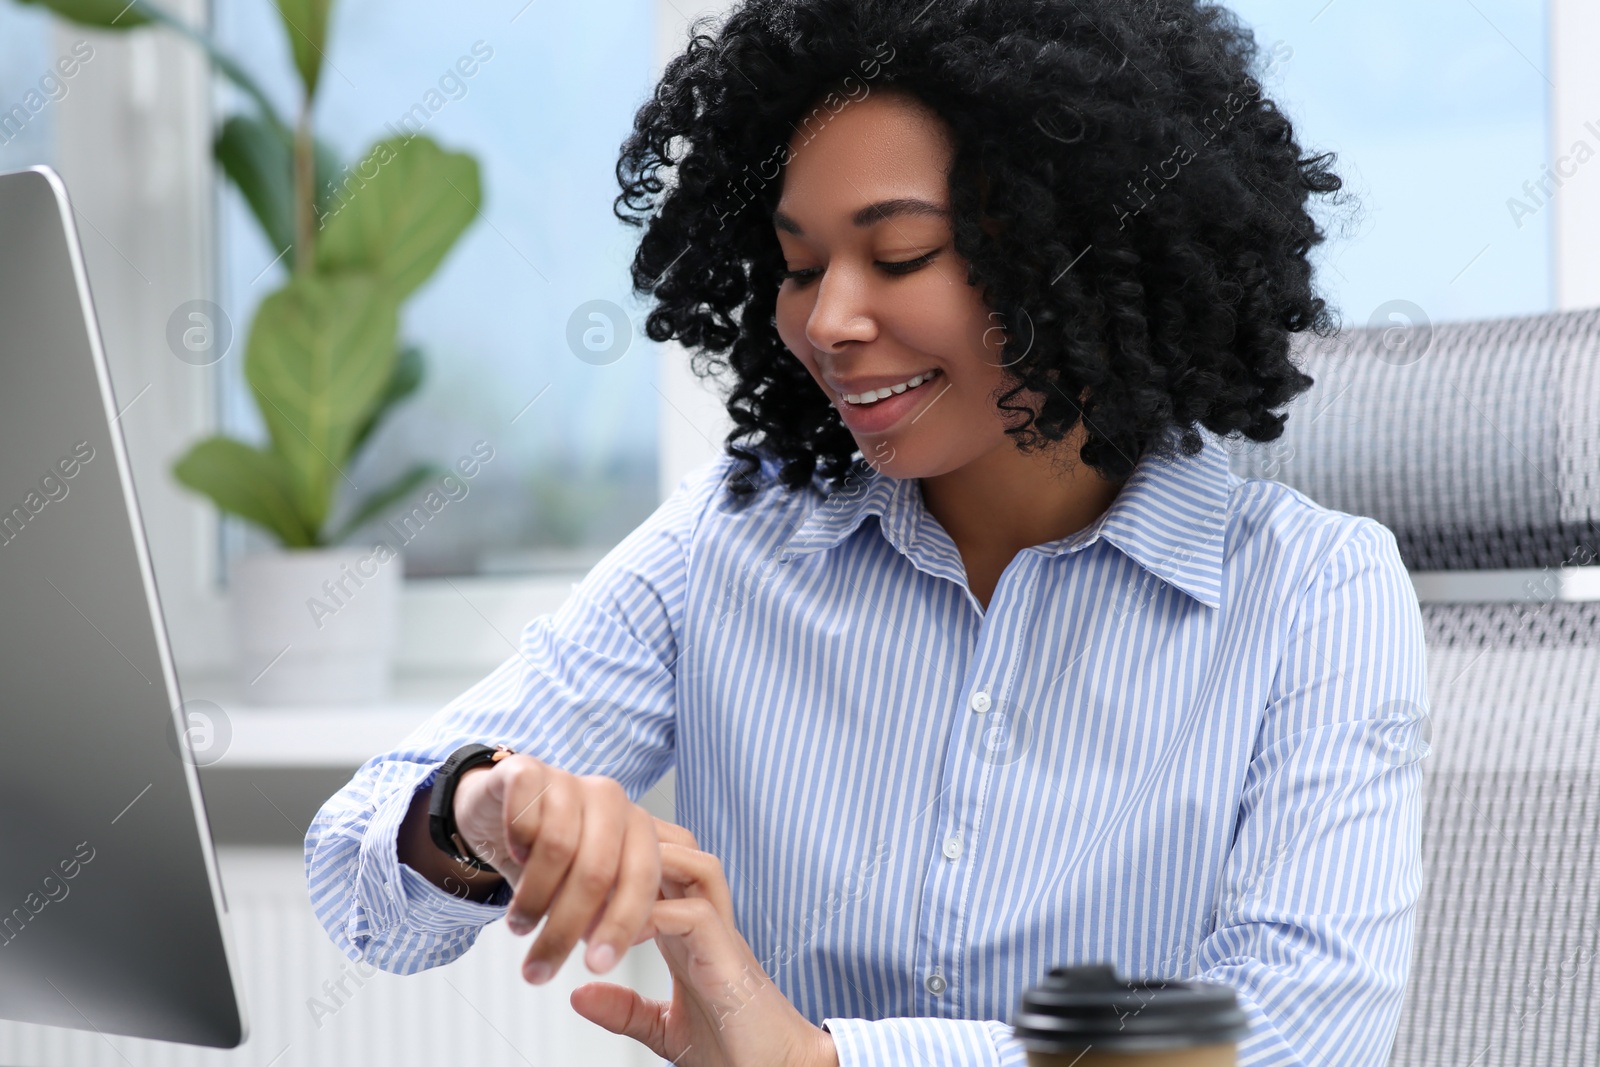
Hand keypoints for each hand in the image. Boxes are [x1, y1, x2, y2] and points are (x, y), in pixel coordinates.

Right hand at [451, 755, 669, 984]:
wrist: (497, 810)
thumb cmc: (547, 854)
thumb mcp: (582, 887)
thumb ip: (602, 913)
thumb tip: (604, 953)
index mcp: (636, 826)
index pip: (641, 878)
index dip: (621, 925)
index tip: (597, 967)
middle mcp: (609, 798)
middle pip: (597, 870)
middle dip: (566, 928)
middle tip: (540, 967)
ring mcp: (569, 779)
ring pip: (559, 847)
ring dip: (534, 898)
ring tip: (520, 926)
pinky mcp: (525, 770)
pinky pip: (524, 816)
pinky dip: (516, 845)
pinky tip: (513, 858)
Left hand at [569, 841, 838, 1066]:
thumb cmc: (735, 1049)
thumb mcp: (663, 1028)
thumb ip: (624, 1009)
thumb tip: (579, 995)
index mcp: (690, 932)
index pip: (660, 865)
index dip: (622, 856)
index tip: (577, 872)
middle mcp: (707, 922)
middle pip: (679, 846)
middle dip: (634, 841)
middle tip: (586, 862)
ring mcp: (722, 935)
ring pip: (695, 863)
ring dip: (648, 868)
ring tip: (603, 894)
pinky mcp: (729, 956)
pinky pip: (694, 914)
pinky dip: (652, 918)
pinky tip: (621, 938)